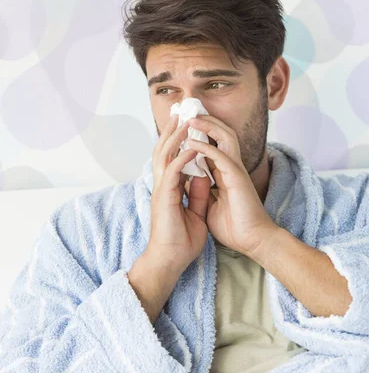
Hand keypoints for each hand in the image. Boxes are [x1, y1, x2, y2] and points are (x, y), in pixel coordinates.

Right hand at [146, 114, 211, 274]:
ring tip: (184, 119)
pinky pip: (172, 172)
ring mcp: (161, 191)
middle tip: (180, 112)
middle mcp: (163, 186)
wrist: (170, 261)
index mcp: (169, 189)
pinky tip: (193, 146)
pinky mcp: (164, 198)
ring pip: (164, 156)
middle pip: (164, 151)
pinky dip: (182, 157)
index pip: (172, 158)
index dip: (178, 141)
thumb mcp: (196, 213)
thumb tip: (203, 176)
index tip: (187, 125)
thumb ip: (198, 194)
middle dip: (172, 131)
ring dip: (175, 137)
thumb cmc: (181, 242)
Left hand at [186, 114, 278, 257]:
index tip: (183, 125)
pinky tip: (192, 142)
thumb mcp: (211, 205)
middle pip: (221, 134)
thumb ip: (202, 191)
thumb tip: (189, 184)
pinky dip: (206, 147)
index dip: (200, 133)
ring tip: (190, 119)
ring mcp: (236, 171)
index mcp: (225, 173)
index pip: (213, 145)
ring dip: (207, 126)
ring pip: (225, 137)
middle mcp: (231, 168)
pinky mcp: (237, 179)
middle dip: (205, 121)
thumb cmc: (234, 227)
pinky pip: (221, 156)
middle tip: (187, 112)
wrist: (252, 241)